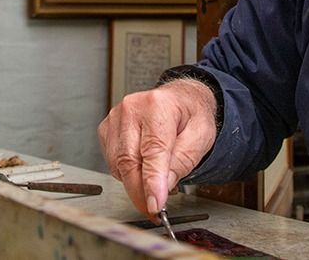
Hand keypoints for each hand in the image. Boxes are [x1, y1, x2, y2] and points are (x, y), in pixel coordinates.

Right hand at [97, 78, 217, 217]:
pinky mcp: (106, 129)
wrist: (179, 100)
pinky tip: (142, 168)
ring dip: (135, 183)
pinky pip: (112, 163)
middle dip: (141, 191)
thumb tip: (162, 188)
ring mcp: (115, 118)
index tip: (155, 204)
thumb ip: (183, 161)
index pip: (152, 150)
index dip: (152, 181)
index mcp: (158, 106)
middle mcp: (132, 108)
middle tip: (155, 208)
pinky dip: (126, 174)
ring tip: (156, 182)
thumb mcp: (201, 136)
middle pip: (129, 161)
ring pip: (118, 165)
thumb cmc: (190, 116)